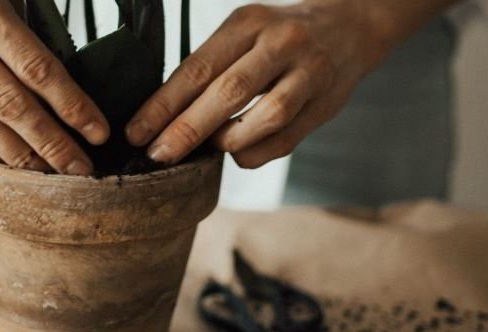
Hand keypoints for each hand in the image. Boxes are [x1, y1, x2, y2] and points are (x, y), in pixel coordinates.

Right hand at [0, 0, 109, 174]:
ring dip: (18, 154)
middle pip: (10, 104)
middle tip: (81, 169)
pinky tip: (7, 157)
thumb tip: (68, 63)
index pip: (36, 68)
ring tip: (48, 173)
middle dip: (51, 142)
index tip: (97, 131)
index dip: (71, 105)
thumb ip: (27, 13)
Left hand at [126, 0, 455, 168]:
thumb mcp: (244, 32)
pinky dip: (254, 153)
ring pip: (264, 117)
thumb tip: (164, 116)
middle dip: (187, 128)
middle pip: (228, 91)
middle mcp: (281, 42)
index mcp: (248, 22)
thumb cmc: (279, 35)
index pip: (198, 67)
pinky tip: (237, 153)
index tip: (136, 132)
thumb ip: (212, 67)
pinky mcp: (326, 103)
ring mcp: (309, 72)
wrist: (351, 24)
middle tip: (157, 154)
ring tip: (205, 150)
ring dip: (227, 140)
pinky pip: (286, 139)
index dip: (163, 104)